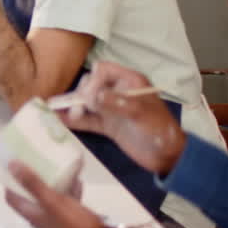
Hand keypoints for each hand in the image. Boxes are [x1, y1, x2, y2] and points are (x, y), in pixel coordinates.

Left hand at [5, 162, 106, 227]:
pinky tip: (76, 179)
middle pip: (30, 194)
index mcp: (31, 214)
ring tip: (57, 167)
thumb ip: (31, 183)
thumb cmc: (71, 222)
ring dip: (52, 182)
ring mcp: (55, 217)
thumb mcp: (50, 200)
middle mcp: (40, 216)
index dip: (9, 182)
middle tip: (36, 163)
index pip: (11, 197)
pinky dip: (68, 189)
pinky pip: (65, 199)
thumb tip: (11, 165)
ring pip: (49, 195)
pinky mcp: (69, 217)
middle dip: (32, 178)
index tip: (13, 166)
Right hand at [61, 61, 186, 175]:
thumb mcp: (141, 114)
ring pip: (86, 102)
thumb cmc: (159, 131)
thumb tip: (92, 96)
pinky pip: (88, 120)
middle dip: (81, 94)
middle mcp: (118, 92)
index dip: (94, 80)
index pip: (104, 70)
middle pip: (91, 85)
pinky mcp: (107, 126)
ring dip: (74, 107)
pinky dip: (75, 120)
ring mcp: (111, 109)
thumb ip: (117, 103)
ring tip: (66, 115)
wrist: (167, 158)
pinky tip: (60, 120)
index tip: (91, 97)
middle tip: (80, 108)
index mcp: (130, 82)